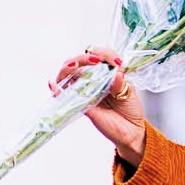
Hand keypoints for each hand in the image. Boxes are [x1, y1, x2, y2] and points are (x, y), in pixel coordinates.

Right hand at [50, 46, 146, 166]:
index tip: (116, 61)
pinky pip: (65, 96)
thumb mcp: (129, 92)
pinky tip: (53, 84)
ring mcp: (84, 92)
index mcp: (105, 73)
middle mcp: (92, 80)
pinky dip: (57, 89)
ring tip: (76, 65)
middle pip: (78, 63)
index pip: (97, 56)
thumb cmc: (130, 109)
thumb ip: (120, 82)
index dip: (103, 54)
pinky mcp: (81, 105)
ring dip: (69, 67)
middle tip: (95, 60)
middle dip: (83, 58)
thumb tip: (116, 73)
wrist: (131, 130)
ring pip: (68, 75)